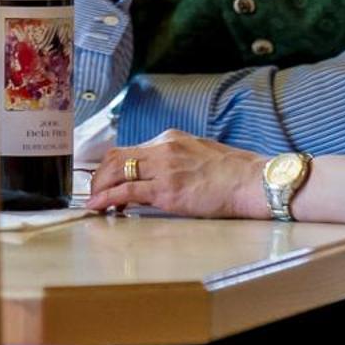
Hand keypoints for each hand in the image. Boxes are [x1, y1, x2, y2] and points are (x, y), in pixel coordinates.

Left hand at [86, 129, 266, 217]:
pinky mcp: (167, 190)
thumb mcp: (199, 153)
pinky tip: (99, 206)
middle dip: (99, 175)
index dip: (112, 165)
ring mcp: (164, 169)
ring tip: (94, 201)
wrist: (251, 181)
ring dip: (99, 187)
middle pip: (116, 157)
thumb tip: (160, 172)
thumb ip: (176, 158)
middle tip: (94, 191)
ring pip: (117, 172)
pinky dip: (107, 198)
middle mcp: (163, 149)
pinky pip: (127, 192)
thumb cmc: (232, 172)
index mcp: (170, 138)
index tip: (105, 179)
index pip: (130, 149)